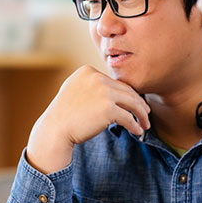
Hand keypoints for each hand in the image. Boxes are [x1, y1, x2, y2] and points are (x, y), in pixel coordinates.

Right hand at [27, 66, 150, 173]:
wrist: (55, 129)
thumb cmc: (64, 114)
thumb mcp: (75, 90)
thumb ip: (91, 85)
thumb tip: (112, 88)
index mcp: (88, 71)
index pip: (114, 82)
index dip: (126, 94)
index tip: (134, 103)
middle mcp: (97, 78)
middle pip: (126, 90)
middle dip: (138, 103)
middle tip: (146, 113)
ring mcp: (103, 92)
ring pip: (132, 102)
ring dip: (141, 114)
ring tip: (146, 124)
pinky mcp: (108, 109)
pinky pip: (128, 117)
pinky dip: (135, 125)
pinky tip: (138, 131)